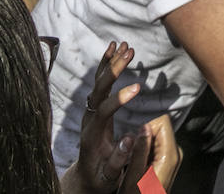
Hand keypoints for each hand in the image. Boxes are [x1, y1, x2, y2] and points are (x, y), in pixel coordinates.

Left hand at [72, 42, 141, 192]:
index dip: (119, 99)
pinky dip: (106, 65)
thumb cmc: (100, 178)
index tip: (138, 88)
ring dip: (110, 63)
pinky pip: (99, 83)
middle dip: (113, 71)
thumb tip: (130, 137)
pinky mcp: (94, 107)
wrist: (86, 177)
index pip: (103, 112)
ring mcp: (90, 112)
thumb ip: (118, 159)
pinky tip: (114, 49)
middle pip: (98, 91)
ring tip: (124, 45)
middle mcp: (88, 119)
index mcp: (92, 136)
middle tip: (129, 53)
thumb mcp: (109, 176)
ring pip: (98, 83)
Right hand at [118, 113, 180, 193]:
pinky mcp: (168, 160)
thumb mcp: (133, 177)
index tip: (137, 144)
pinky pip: (156, 145)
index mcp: (170, 155)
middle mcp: (175, 153)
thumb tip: (144, 127)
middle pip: (160, 128)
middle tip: (135, 156)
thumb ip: (139, 150)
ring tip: (137, 162)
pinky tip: (140, 164)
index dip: (146, 129)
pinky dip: (146, 150)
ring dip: (144, 145)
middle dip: (144, 137)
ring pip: (157, 136)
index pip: (163, 122)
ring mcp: (173, 157)